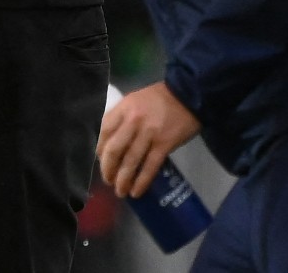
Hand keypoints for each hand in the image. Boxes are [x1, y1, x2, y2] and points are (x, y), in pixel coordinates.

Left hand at [97, 82, 200, 197]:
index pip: (104, 132)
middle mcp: (132, 122)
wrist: (188, 95)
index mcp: (123, 109)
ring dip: (123, 179)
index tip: (101, 161)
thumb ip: (121, 118)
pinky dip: (141, 181)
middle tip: (108, 180)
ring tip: (120, 191)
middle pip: (114, 150)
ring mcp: (148, 134)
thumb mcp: (133, 101)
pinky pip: (150, 167)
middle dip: (108, 169)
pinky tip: (136, 191)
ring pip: (130, 161)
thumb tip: (111, 140)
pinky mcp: (164, 144)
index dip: (100, 150)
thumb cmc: (158, 99)